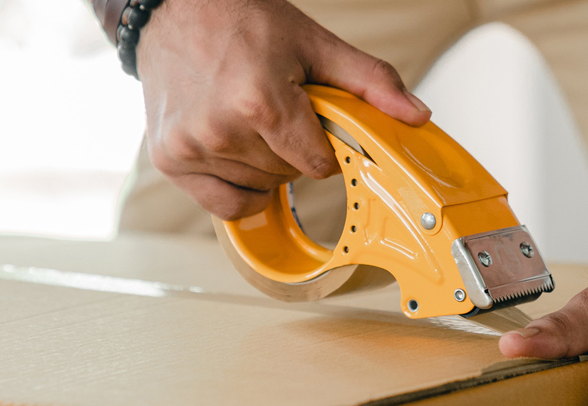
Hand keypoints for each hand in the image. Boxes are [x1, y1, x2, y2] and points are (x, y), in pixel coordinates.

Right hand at [134, 0, 430, 219]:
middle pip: (288, 177)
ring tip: (248, 118)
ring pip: (258, 188)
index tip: (311, 120)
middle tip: (276, 109)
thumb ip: (370, 83)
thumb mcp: (315, 43)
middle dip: (292, 150)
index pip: (318, 164)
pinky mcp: (169, 159)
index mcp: (261, 102)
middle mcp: (221, 130)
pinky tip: (235, 153)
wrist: (173, 7)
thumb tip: (417, 115)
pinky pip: (222, 205)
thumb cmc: (241, 19)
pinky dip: (237, 188)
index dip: (323, 146)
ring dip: (263, 164)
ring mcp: (191, 148)